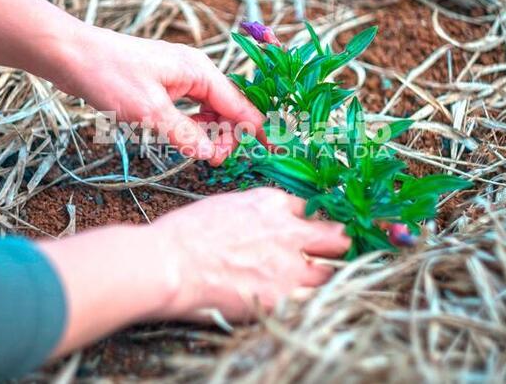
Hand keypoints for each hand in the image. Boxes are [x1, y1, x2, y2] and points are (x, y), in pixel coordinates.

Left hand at [54, 26, 263, 165]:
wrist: (73, 54)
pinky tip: (185, 137)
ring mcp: (180, 77)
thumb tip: (213, 155)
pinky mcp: (165, 84)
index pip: (240, 105)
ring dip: (211, 132)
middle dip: (229, 135)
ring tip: (202, 153)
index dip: (256, 131)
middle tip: (216, 161)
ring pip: (210, 109)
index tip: (272, 154)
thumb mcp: (150, 111)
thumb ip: (185, 135)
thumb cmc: (110, 76)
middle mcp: (196, 71)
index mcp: (200, 72)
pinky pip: (191, 107)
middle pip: (228, 108)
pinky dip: (194, 125)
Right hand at [150, 188, 350, 320]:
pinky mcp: (282, 297)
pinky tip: (295, 301)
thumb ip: (256, 214)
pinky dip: (306, 301)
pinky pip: (311, 300)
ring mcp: (289, 266)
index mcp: (271, 203)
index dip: (308, 222)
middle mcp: (288, 231)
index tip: (307, 232)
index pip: (308, 209)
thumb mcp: (226, 206)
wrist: (170, 263)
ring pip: (329, 272)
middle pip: (334, 237)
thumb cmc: (185, 235)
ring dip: (322, 276)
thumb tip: (265, 225)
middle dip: (335, 244)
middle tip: (332, 252)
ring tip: (310, 282)